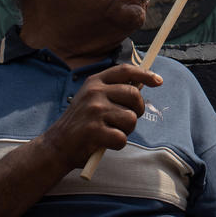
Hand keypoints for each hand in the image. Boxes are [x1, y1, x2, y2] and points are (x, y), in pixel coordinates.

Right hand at [38, 63, 162, 169]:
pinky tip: (105, 143)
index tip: (158, 81)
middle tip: (128, 120)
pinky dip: (118, 144)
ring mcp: (94, 111)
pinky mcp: (94, 131)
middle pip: (134, 95)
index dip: (144, 74)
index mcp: (94, 82)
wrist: (56, 146)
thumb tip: (142, 84)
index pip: (125, 71)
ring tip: (111, 132)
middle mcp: (94, 93)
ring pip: (131, 119)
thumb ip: (113, 90)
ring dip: (126, 130)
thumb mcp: (92, 99)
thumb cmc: (81, 123)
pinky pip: (122, 138)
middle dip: (138, 110)